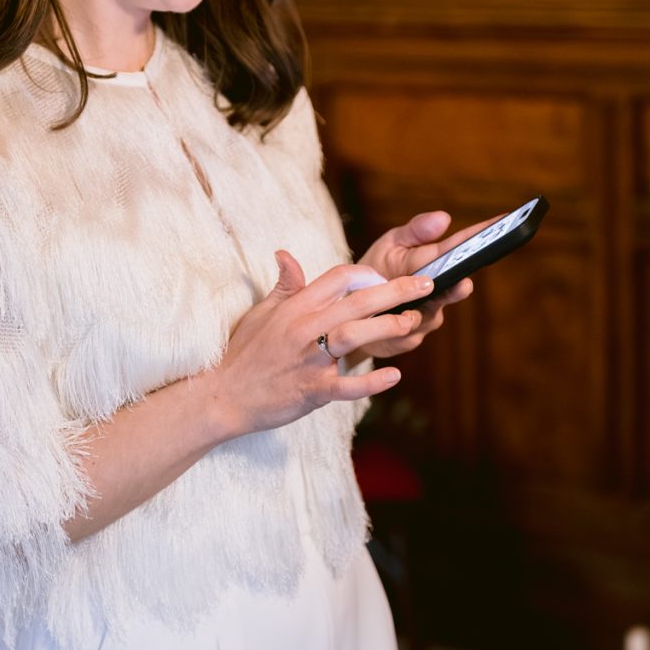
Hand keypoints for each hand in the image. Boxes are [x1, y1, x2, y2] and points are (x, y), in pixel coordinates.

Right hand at [214, 251, 434, 436]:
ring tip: (413, 323)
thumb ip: (284, 286)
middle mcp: (304, 329)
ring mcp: (308, 360)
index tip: (386, 277)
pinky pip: (346, 386)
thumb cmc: (243, 353)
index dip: (366, 273)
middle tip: (425, 284)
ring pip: (355, 336)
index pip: (337, 277)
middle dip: (396, 291)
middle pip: (357, 302)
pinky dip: (371, 382)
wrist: (223, 395)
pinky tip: (394, 376)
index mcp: (295, 307)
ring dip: (388, 328)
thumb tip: (285, 254)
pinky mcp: (311, 391)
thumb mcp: (261, 313)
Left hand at [353, 209, 486, 362]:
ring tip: (411, 308)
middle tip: (463, 284)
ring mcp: (427, 315)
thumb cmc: (378, 268)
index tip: (504, 224)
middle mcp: (439, 291)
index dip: (486, 235)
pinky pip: (408, 334)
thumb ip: (416, 231)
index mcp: (437, 261)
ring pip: (431, 315)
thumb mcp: (393, 243)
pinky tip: (387, 323)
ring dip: (422, 311)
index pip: (465, 247)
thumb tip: (444, 218)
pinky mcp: (410, 337)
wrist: (352, 304)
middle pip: (454, 288)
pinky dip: (398, 326)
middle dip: (457, 288)